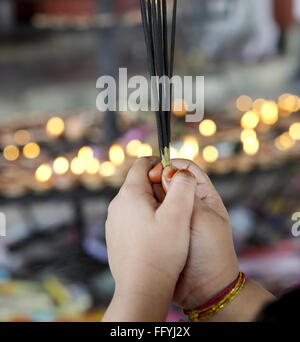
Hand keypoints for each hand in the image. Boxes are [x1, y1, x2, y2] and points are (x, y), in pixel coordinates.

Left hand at [103, 156, 196, 320]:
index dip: (160, 164)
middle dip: (159, 188)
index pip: (142, 163)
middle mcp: (116, 205)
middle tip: (177, 205)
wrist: (141, 289)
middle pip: (139, 182)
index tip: (175, 178)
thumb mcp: (179, 214)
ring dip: (153, 205)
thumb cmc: (161, 252)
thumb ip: (182, 185)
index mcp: (129, 193)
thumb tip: (181, 170)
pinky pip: (131, 219)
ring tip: (169, 224)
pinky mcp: (115, 237)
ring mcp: (113, 222)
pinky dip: (145, 221)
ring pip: (136, 201)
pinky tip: (157, 238)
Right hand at [149, 159, 238, 309]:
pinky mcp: (162, 231)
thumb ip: (186, 195)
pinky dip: (144, 210)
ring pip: (157, 197)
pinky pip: (151, 214)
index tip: (156, 169)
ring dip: (148, 195)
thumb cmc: (211, 253)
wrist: (204, 290)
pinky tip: (136, 211)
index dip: (171, 165)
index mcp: (203, 196)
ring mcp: (174, 217)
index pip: (187, 170)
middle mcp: (188, 203)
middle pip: (168, 180)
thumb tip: (167, 172)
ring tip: (137, 198)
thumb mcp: (202, 219)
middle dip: (155, 178)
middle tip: (142, 183)